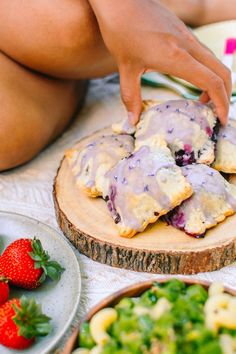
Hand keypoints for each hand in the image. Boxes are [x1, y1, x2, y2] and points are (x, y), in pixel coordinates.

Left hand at [88, 0, 230, 124]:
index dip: (221, 103)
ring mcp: (187, 36)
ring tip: (204, 100)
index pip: (212, 82)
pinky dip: (206, 70)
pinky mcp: (183, 30)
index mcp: (177, 57)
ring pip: (214, 61)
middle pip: (222, 71)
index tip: (221, 120)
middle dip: (225, 95)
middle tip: (216, 114)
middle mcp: (188, 45)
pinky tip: (192, 78)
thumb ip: (131, 96)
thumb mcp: (125, 68)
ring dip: (216, 82)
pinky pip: (203, 53)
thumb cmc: (121, 31)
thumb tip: (132, 121)